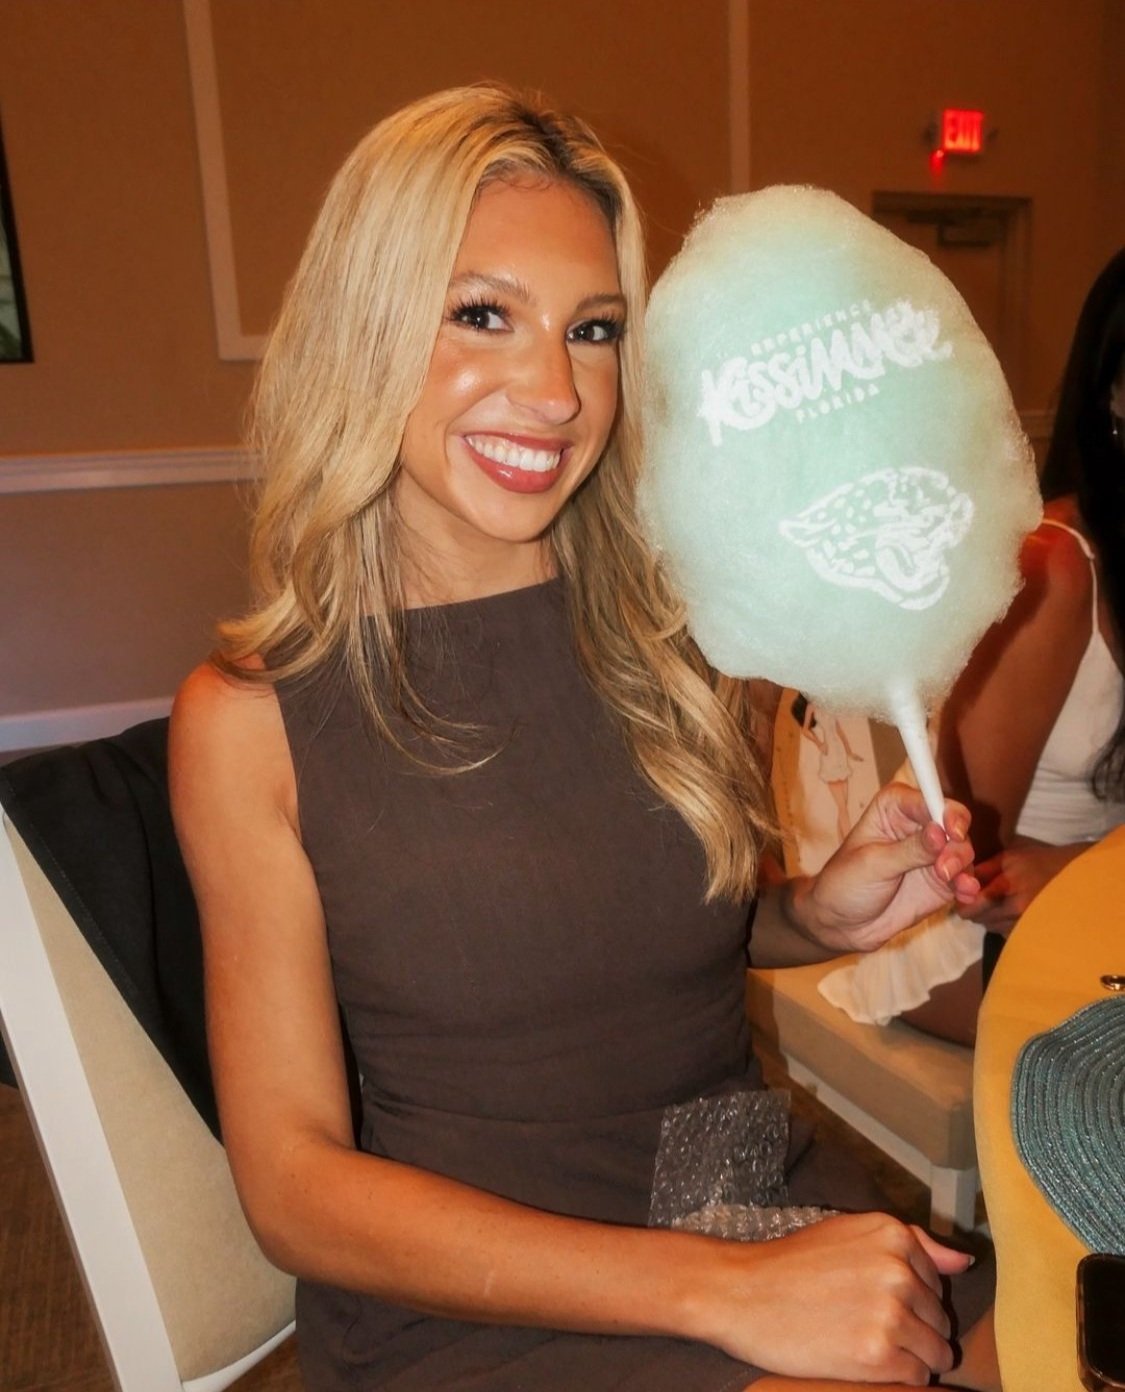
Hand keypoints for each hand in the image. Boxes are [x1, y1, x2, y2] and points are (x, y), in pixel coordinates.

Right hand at [699, 1211, 970, 1381]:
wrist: (742, 1294)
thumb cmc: (793, 1265)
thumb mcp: (850, 1233)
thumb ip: (913, 1243)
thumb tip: (966, 1260)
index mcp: (893, 1234)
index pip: (936, 1282)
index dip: (909, 1299)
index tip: (875, 1301)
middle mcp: (898, 1270)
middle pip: (939, 1318)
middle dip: (913, 1329)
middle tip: (868, 1325)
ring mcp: (890, 1313)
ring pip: (935, 1352)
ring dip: (909, 1356)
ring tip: (869, 1346)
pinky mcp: (878, 1355)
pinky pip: (917, 1377)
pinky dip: (897, 1377)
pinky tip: (864, 1361)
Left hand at [789, 782, 978, 953]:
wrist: (842, 924)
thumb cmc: (846, 884)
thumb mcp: (874, 864)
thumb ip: (910, 850)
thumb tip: (940, 832)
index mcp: (894, 808)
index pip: (927, 799)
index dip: (945, 812)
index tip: (952, 832)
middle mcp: (917, 825)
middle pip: (953, 822)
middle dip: (956, 843)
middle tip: (945, 869)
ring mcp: (933, 853)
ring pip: (962, 849)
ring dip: (962, 865)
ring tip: (951, 883)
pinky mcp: (942, 880)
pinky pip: (964, 877)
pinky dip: (968, 884)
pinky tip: (966, 895)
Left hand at [959, 840, 1085, 933]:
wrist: (1072, 877)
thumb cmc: (1037, 863)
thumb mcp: (1008, 858)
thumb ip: (982, 870)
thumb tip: (957, 882)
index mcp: (1008, 885)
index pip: (974, 905)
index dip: (962, 904)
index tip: (961, 898)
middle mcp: (1016, 908)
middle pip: (979, 919)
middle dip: (973, 910)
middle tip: (977, 900)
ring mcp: (1026, 923)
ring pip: (991, 927)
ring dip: (987, 918)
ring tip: (995, 905)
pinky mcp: (1032, 932)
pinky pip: (1005, 933)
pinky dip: (1001, 925)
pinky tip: (1008, 913)